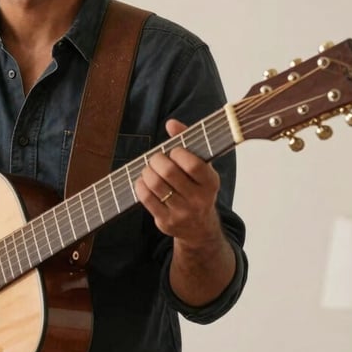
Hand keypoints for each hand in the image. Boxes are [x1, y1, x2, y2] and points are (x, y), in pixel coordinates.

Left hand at [134, 118, 221, 243]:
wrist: (200, 228)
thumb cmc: (198, 189)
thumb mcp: (201, 168)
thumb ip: (188, 142)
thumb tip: (171, 123)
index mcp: (211, 183)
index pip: (193, 164)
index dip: (178, 153)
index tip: (174, 151)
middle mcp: (199, 200)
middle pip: (169, 172)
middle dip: (157, 160)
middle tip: (156, 158)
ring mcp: (182, 213)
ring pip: (155, 184)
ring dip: (147, 171)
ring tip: (149, 169)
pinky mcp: (166, 222)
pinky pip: (146, 198)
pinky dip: (140, 185)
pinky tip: (144, 181)